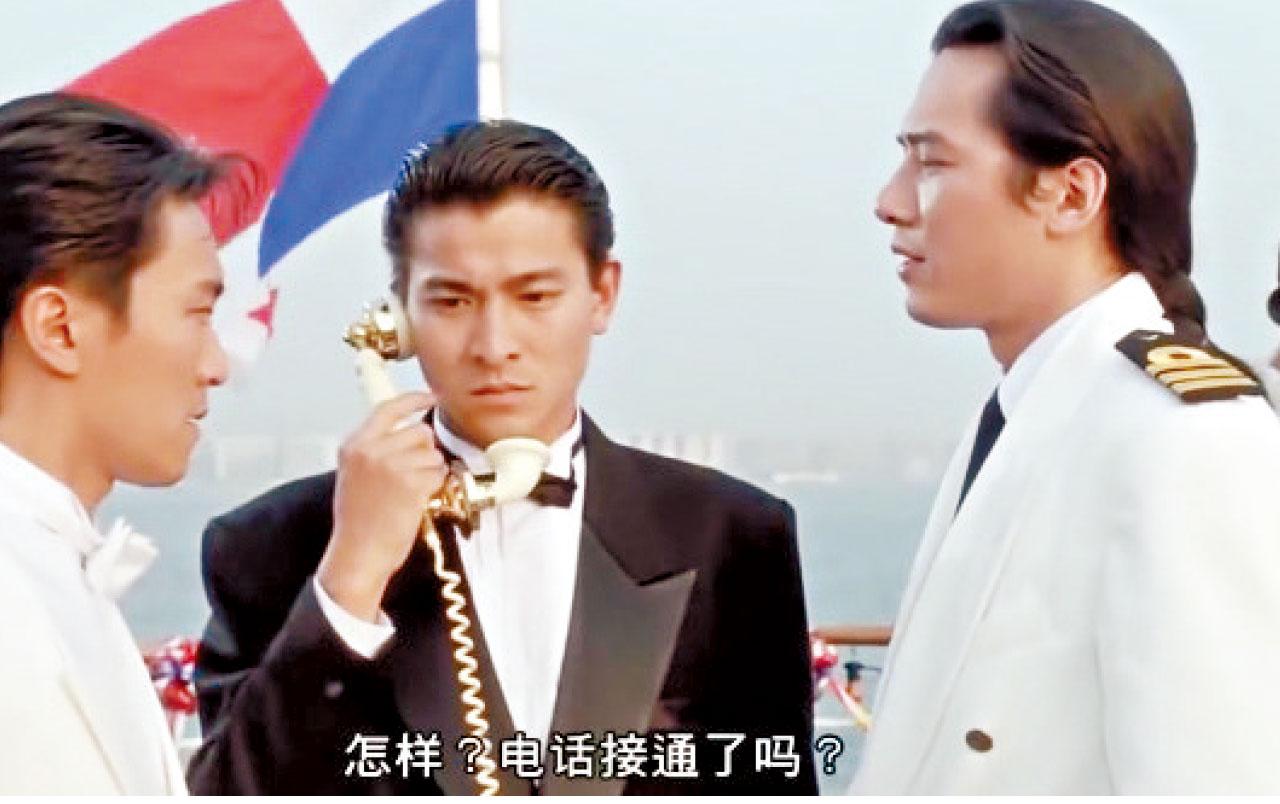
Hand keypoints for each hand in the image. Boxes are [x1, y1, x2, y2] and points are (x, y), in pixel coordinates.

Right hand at [318, 392, 444, 621]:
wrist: (358, 553)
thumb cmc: (358, 521)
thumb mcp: (354, 474)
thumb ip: (375, 449)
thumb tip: (408, 435)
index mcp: (355, 444)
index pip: (388, 408)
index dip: (413, 400)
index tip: (429, 397)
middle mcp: (372, 449)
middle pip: (420, 431)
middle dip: (424, 452)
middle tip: (412, 476)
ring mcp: (392, 465)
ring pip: (433, 454)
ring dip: (430, 472)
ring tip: (410, 492)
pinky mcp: (412, 483)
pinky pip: (439, 474)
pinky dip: (435, 487)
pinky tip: (417, 501)